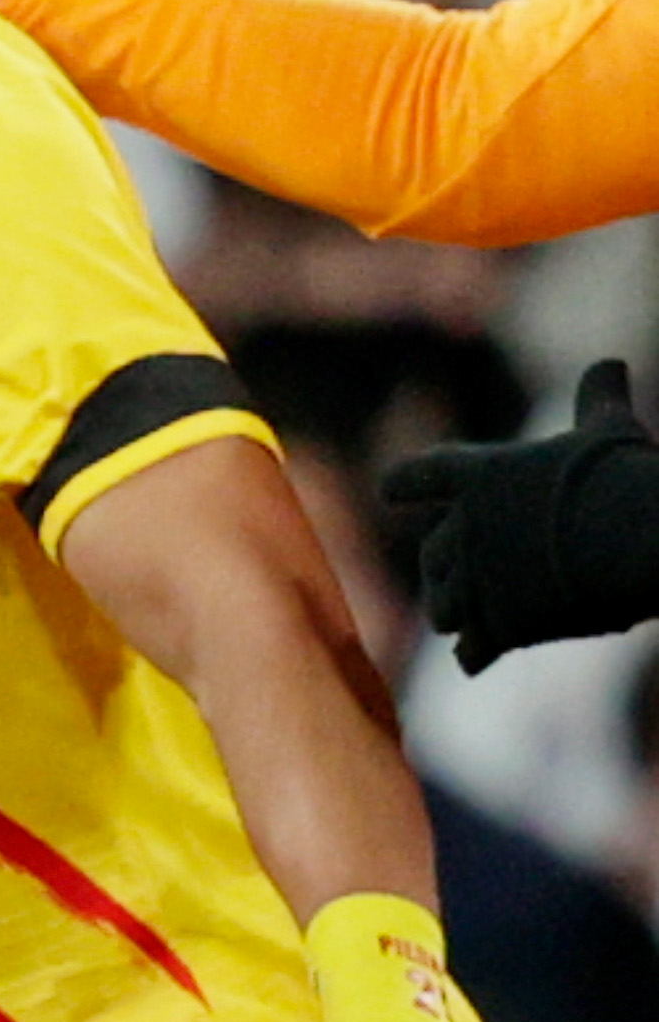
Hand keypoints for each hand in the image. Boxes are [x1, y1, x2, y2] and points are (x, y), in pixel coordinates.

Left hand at [381, 359, 658, 672]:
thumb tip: (611, 362)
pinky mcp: (500, 626)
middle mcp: (464, 530)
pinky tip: (474, 659)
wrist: (636, 538)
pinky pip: (472, 649)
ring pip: (444, 606)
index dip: (404, 484)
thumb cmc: (623, 476)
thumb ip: (599, 401)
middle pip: (432, 555)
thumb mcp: (610, 431)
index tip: (388, 493)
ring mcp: (478, 581)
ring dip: (451, 612)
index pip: (421, 476)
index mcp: (479, 476)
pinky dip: (475, 653)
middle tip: (447, 575)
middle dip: (440, 567)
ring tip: (458, 619)